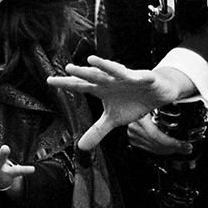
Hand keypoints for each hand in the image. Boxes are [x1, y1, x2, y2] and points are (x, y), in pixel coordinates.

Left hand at [48, 55, 190, 150]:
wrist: (157, 93)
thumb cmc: (132, 102)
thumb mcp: (113, 120)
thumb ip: (97, 131)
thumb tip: (81, 148)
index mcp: (101, 89)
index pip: (80, 86)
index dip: (66, 83)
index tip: (49, 81)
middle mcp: (111, 81)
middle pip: (93, 76)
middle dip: (81, 73)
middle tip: (67, 68)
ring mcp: (126, 78)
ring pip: (113, 71)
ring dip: (103, 66)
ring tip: (91, 60)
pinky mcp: (144, 78)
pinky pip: (138, 76)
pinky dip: (133, 76)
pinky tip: (126, 73)